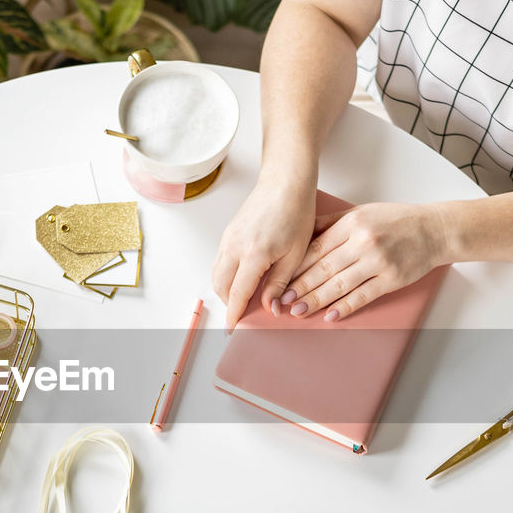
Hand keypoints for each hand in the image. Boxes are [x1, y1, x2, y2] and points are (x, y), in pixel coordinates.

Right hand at [212, 178, 316, 328]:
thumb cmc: (296, 213)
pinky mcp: (228, 233)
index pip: (238, 293)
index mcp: (254, 254)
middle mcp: (234, 247)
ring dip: (226, 290)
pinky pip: (219, 261)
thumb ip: (280, 283)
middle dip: (230, 303)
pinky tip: (243, 276)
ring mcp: (228, 239)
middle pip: (221, 287)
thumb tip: (271, 307)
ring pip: (217, 274)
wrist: (285, 183)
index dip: (234, 314)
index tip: (232, 329)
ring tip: (244, 296)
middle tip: (244, 313)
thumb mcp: (296, 254)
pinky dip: (226, 275)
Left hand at [281, 202, 451, 320]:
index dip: (297, 268)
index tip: (282, 281)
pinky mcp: (392, 279)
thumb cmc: (396, 220)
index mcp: (352, 223)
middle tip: (283, 301)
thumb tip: (301, 234)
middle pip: (324, 269)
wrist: (434, 230)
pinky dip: (345, 307)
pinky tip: (330, 316)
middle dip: (301, 287)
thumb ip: (331, 223)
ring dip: (317, 300)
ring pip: (340, 285)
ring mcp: (378, 262)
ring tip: (299, 311)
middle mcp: (363, 242)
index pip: (317, 249)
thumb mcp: (361, 212)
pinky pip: (363, 296)